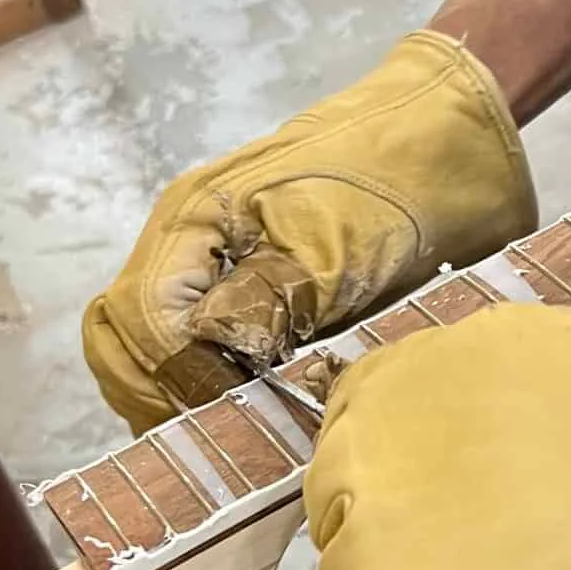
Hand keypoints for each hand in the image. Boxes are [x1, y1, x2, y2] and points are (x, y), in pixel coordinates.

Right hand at [82, 31, 535, 430]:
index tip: (233, 410)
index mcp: (192, 222)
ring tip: (235, 423)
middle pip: (123, 340)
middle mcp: (185, 244)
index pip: (139, 323)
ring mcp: (210, 264)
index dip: (175, 379)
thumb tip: (201, 351)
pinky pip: (193, 346)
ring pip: (146, 348)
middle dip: (160, 394)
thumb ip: (263, 295)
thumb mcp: (335, 244)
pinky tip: (251, 406)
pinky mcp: (244, 285)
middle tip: (220, 432)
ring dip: (179, 394)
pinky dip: (208, 384)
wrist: (447, 137)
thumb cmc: (397, 185)